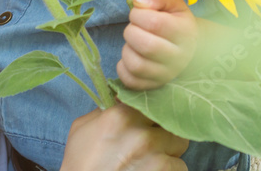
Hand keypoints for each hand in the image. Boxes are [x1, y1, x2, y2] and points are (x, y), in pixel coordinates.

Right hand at [60, 104, 187, 170]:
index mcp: (121, 115)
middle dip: (163, 129)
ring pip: (180, 144)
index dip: (152, 107)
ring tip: (154, 159)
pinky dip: (171, 170)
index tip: (151, 113)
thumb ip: (105, 109)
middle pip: (170, 121)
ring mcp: (155, 156)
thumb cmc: (80, 163)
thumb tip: (121, 98)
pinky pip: (180, 167)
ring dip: (169, 150)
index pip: (152, 99)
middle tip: (153, 139)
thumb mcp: (83, 127)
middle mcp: (141, 133)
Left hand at [117, 0, 197, 89]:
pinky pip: (130, 81)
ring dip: (127, 49)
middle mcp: (179, 58)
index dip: (138, 14)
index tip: (139, 12)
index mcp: (185, 33)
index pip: (155, 23)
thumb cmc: (174, 19)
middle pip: (145, 46)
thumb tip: (139, 2)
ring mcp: (167, 75)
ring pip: (136, 65)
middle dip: (131, 31)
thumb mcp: (171, 0)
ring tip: (134, 42)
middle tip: (136, 27)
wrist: (185, 45)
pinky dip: (123, 67)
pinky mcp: (154, 86)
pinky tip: (132, 55)